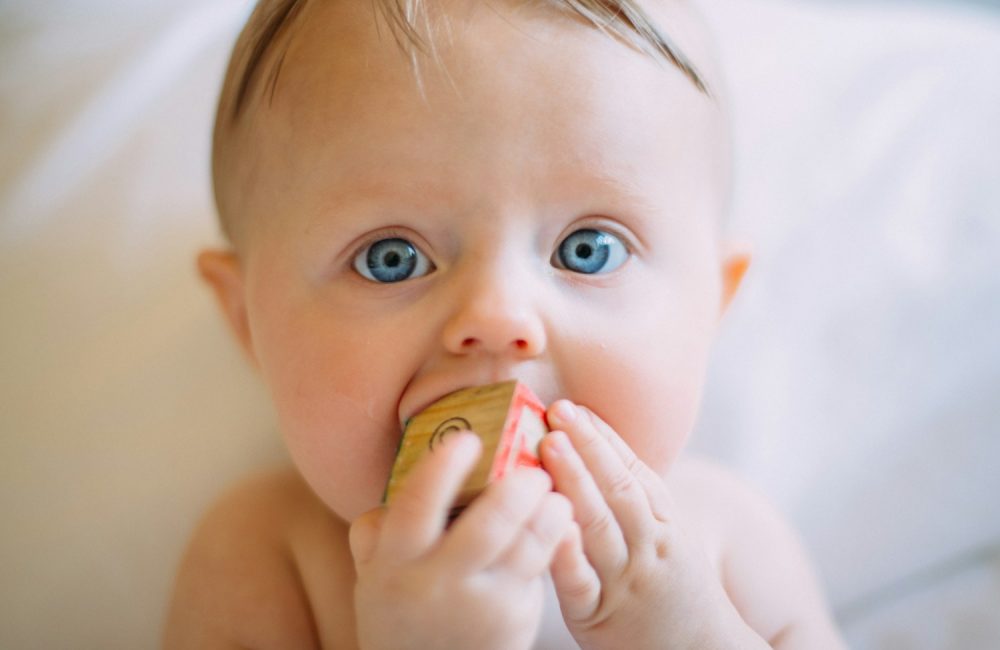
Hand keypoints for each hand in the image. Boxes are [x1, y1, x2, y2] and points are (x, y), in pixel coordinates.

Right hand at [349, 432, 573, 649]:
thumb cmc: (400, 612)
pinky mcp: (515, 618)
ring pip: (528, 547)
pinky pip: (541, 568)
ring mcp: (482, 605)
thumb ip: (378, 528)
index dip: (444, 468)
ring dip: (550, 514)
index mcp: (396, 563)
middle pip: (489, 526)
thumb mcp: (374, 573)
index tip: (467, 439)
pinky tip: (561, 520)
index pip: (417, 506)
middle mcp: (439, 584)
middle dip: (518, 489)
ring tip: (556, 492)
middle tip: (533, 468)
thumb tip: (401, 474)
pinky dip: (556, 539)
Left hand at [541, 401, 766, 649]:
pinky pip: (580, 582)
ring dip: (575, 481)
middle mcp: (649, 548)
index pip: (635, 472)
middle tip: (559, 411)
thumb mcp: (668, 538)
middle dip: (588, 447)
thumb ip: (637, 501)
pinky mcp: (597, 616)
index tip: (577, 407)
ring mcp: (624, 581)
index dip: (604, 437)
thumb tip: (596, 446)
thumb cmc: (672, 588)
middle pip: (619, 490)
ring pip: (600, 525)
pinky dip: (568, 552)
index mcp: (665, 525)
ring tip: (550, 444)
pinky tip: (552, 523)